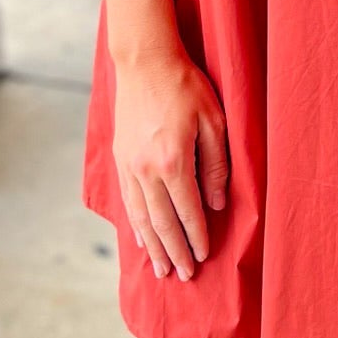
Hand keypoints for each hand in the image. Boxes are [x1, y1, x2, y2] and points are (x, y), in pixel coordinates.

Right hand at [111, 42, 229, 281]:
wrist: (144, 61)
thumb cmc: (186, 86)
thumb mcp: (214, 121)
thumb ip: (216, 166)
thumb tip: (217, 204)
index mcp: (174, 161)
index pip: (188, 211)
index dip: (197, 237)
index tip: (205, 257)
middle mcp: (147, 169)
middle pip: (163, 222)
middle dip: (175, 251)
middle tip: (184, 276)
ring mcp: (129, 165)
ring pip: (142, 216)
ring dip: (153, 245)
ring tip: (161, 269)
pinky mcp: (120, 158)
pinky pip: (128, 200)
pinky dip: (136, 223)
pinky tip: (142, 238)